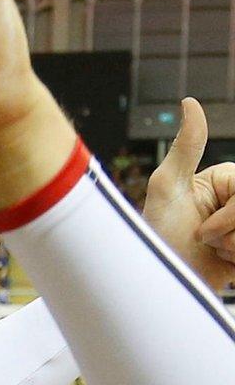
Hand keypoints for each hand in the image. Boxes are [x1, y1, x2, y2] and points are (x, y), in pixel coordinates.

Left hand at [143, 98, 234, 291]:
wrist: (156, 282)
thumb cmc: (157, 235)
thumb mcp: (167, 187)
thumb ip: (185, 147)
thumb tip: (190, 101)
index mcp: (229, 180)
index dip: (231, 217)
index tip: (201, 228)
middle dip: (233, 234)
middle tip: (204, 241)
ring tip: (213, 252)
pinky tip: (225, 264)